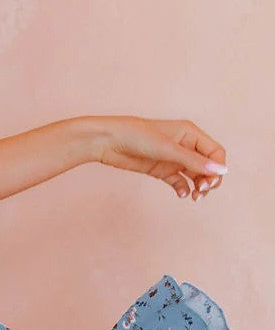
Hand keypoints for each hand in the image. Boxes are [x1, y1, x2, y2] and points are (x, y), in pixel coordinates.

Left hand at [93, 115, 227, 201]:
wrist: (107, 141)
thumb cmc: (136, 136)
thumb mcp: (168, 149)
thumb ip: (194, 161)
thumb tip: (222, 170)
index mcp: (190, 133)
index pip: (216, 152)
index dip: (217, 168)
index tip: (209, 183)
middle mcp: (185, 145)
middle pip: (208, 166)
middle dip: (210, 180)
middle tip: (202, 192)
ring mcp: (173, 158)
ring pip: (196, 175)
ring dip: (199, 187)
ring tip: (194, 197)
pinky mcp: (161, 169)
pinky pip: (180, 181)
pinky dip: (183, 188)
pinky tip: (181, 194)